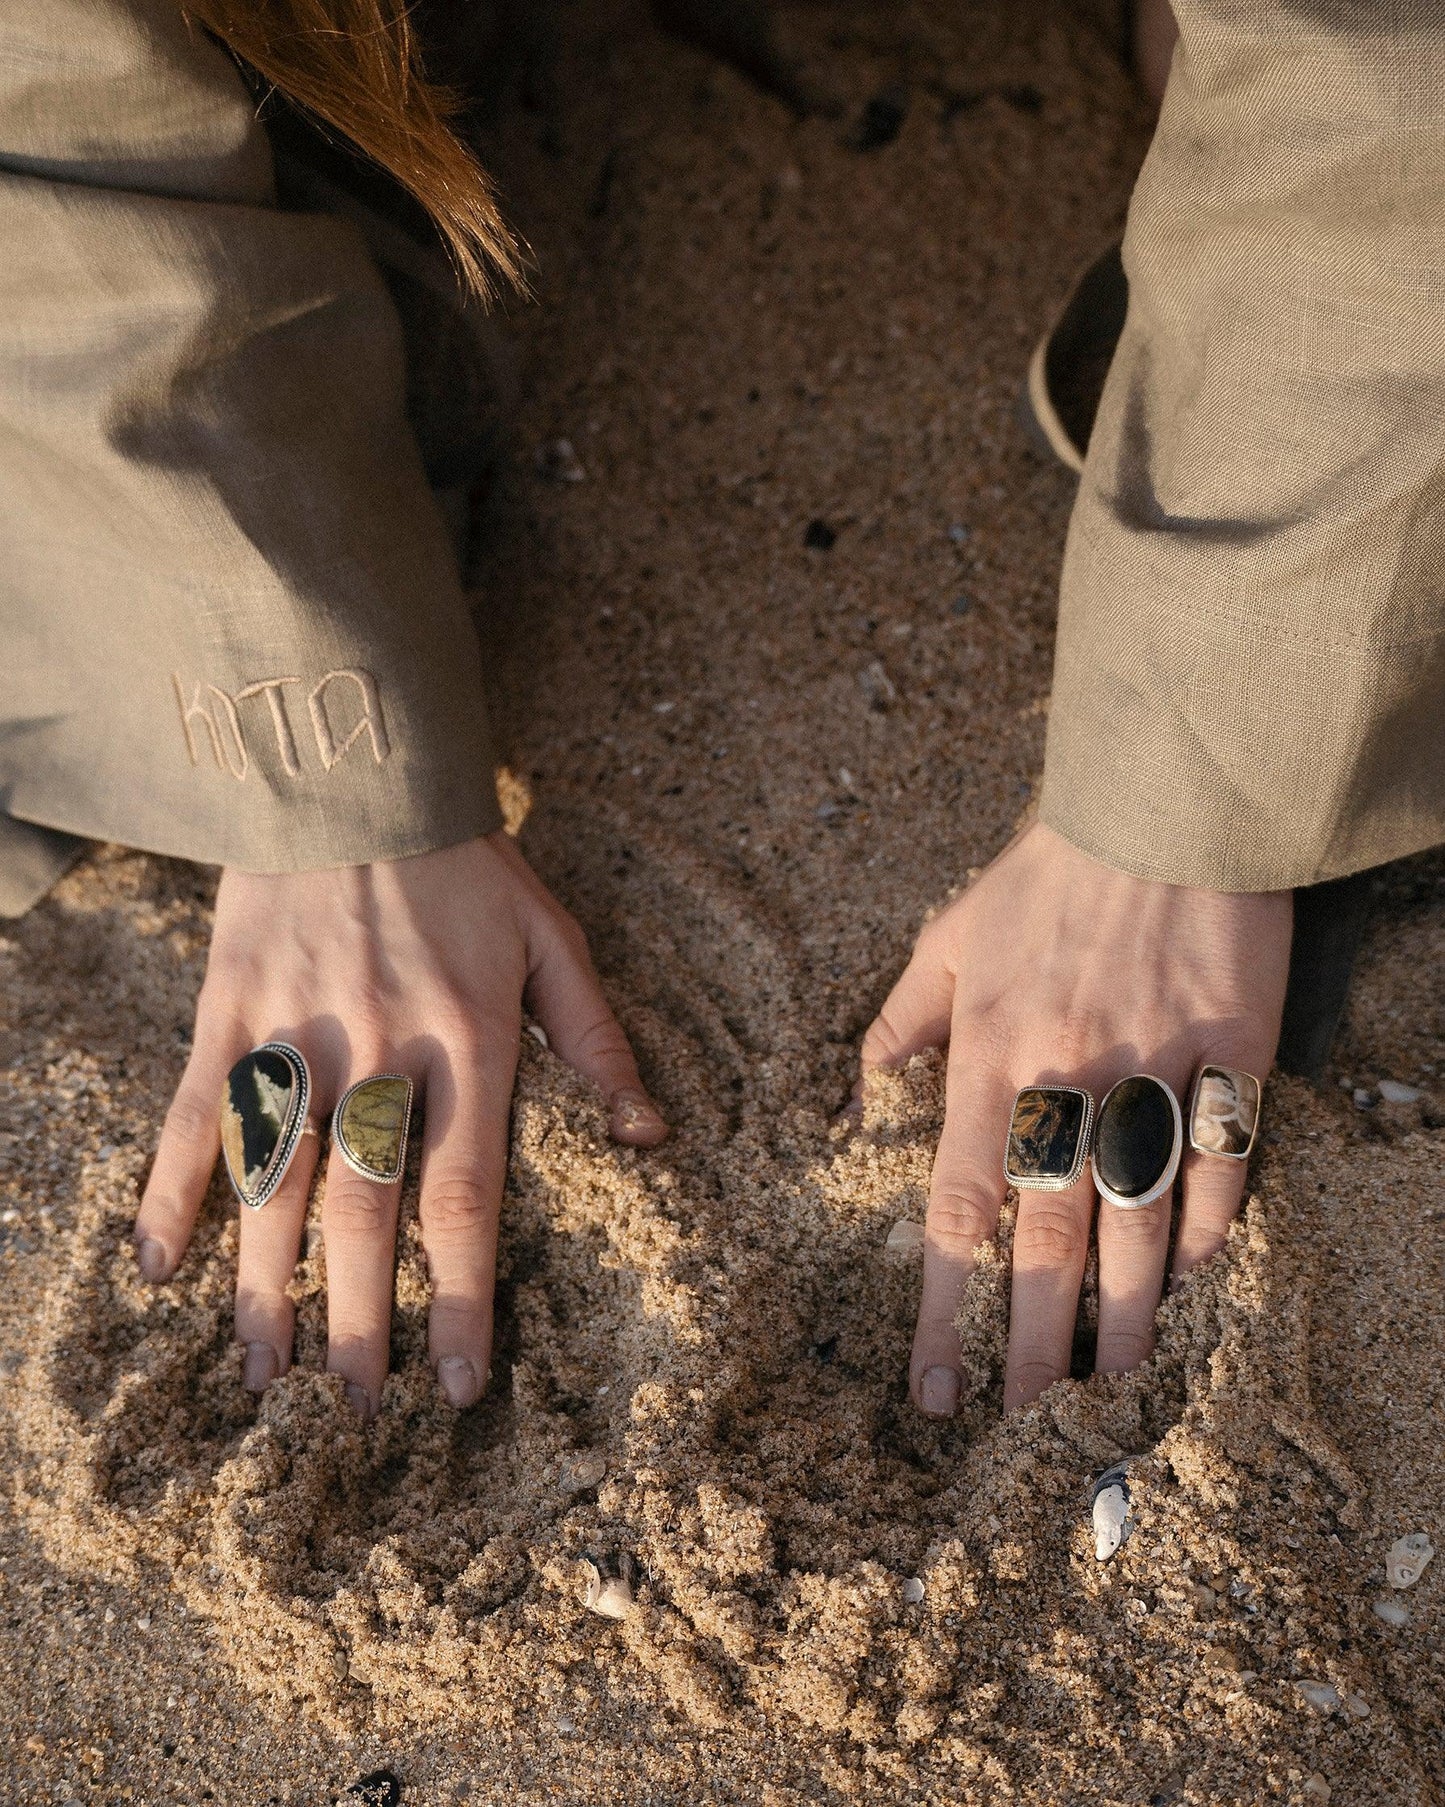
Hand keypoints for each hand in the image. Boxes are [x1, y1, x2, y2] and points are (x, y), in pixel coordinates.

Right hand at [132, 832, 663, 1416]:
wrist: (355, 773)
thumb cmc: (466, 863)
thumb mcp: (553, 937)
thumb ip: (596, 1040)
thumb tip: (649, 1136)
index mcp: (468, 1042)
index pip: (464, 1196)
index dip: (460, 1296)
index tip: (458, 1382)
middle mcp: (378, 1052)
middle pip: (365, 1212)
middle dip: (363, 1320)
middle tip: (357, 1411)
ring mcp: (295, 1033)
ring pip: (275, 1183)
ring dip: (266, 1286)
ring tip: (265, 1375)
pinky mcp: (229, 1009)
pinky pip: (196, 1114)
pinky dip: (172, 1189)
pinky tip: (159, 1266)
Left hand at [862, 821, 1290, 1414]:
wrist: (1161, 801)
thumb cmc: (1046, 874)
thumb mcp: (946, 933)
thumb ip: (900, 1022)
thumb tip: (859, 1097)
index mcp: (990, 1053)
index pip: (958, 1205)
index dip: (942, 1305)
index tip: (931, 1385)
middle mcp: (1067, 1074)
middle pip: (1047, 1234)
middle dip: (1031, 1340)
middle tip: (1024, 1423)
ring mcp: (1155, 1066)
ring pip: (1138, 1217)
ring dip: (1125, 1313)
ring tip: (1110, 1389)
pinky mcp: (1234, 1050)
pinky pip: (1221, 1162)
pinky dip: (1207, 1229)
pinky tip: (1190, 1286)